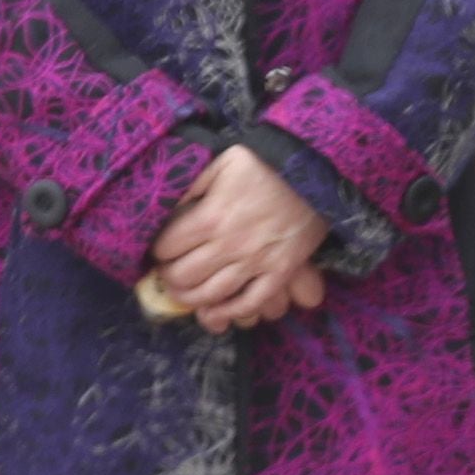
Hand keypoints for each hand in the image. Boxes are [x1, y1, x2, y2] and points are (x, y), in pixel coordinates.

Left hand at [148, 142, 332, 331]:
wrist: (316, 170)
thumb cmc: (265, 165)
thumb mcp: (221, 162)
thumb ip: (191, 186)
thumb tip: (167, 209)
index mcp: (210, 216)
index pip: (166, 248)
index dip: (158, 251)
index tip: (161, 250)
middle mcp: (230, 243)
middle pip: (183, 276)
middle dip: (168, 277)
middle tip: (169, 272)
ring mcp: (257, 260)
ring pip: (211, 294)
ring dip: (189, 298)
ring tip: (183, 292)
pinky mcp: (282, 271)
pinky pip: (252, 301)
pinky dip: (230, 311)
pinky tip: (216, 310)